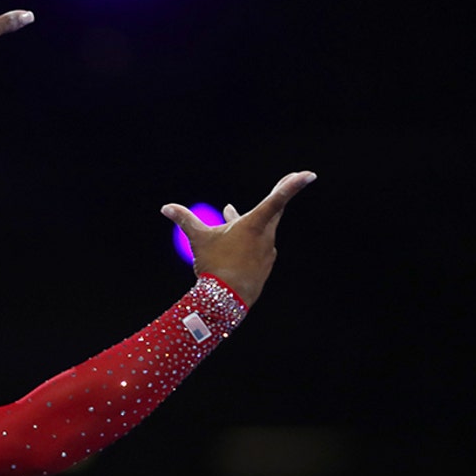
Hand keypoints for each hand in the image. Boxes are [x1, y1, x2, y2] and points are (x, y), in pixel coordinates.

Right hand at [161, 171, 316, 306]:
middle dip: (277, 194)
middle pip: (274, 210)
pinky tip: (234, 243)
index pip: (276, 199)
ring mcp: (267, 251)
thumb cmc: (214, 265)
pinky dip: (247, 239)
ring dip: (247, 221)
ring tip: (229, 213)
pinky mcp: (264, 265)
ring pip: (260, 229)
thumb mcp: (198, 239)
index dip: (292, 185)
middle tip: (289, 178)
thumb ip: (185, 219)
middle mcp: (265, 236)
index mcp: (253, 225)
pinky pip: (257, 246)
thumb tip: (166, 207)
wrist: (227, 301)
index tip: (308, 174)